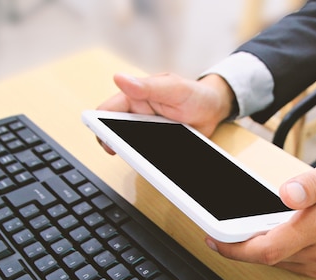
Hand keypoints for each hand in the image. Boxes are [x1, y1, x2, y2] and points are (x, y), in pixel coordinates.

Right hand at [96, 72, 234, 153]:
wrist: (214, 111)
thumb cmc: (196, 94)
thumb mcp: (175, 88)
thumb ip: (148, 87)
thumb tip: (120, 79)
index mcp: (134, 96)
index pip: (107, 111)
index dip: (101, 125)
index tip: (106, 137)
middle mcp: (136, 114)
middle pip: (114, 132)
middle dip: (116, 143)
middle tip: (127, 152)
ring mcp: (145, 130)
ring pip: (128, 146)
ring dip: (132, 154)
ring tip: (142, 159)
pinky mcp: (154, 144)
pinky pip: (145, 155)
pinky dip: (147, 161)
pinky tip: (154, 164)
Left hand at [205, 158, 315, 277]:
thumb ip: (312, 182)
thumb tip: (287, 194)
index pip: (268, 248)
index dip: (235, 248)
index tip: (214, 237)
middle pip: (266, 258)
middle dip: (238, 248)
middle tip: (219, 233)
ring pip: (274, 262)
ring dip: (254, 249)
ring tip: (241, 229)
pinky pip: (286, 264)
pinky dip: (271, 252)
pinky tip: (267, 235)